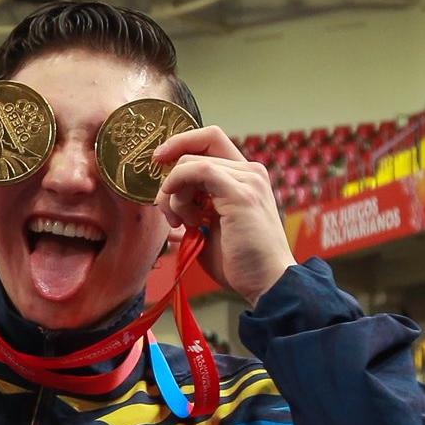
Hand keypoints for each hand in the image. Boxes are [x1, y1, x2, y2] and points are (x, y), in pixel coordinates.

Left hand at [153, 127, 297, 306]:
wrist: (267, 283)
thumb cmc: (239, 262)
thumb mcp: (208, 230)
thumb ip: (192, 210)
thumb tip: (164, 203)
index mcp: (243, 178)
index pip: (208, 141)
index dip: (179, 144)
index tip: (157, 163)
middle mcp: (249, 172)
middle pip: (196, 147)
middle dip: (170, 178)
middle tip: (168, 212)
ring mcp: (247, 180)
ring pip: (190, 162)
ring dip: (174, 194)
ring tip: (184, 224)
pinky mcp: (241, 193)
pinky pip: (198, 170)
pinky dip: (179, 189)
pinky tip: (184, 218)